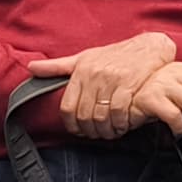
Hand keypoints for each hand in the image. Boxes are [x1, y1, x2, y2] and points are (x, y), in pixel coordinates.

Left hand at [50, 31, 181, 137]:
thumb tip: (31, 68)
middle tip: (99, 134)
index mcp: (81, 70)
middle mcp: (95, 75)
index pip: (67, 108)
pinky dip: (120, 124)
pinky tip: (124, 125)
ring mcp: (113, 79)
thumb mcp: (85, 57)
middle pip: (84, 116)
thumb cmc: (115, 55)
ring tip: (111, 132)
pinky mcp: (131, 84)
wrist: (151, 47)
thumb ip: (58, 66)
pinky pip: (119, 113)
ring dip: (106, 131)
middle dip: (91, 132)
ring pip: (101, 117)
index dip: (72, 125)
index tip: (81, 131)